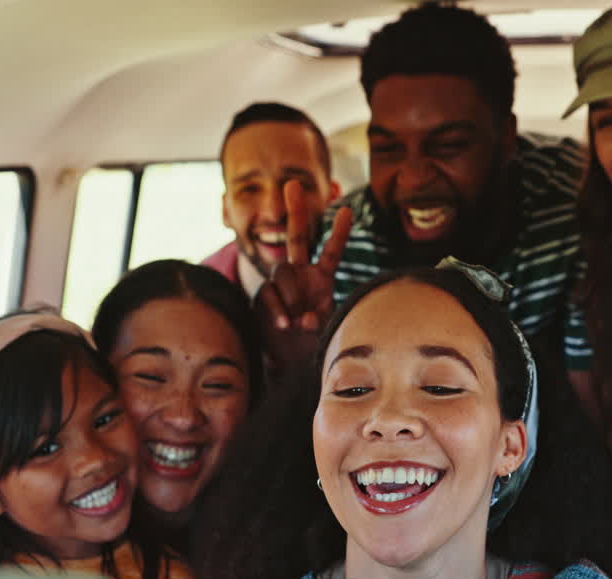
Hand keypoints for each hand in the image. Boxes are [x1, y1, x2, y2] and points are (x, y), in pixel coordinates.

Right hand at [254, 179, 352, 368]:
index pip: (330, 251)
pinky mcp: (263, 297)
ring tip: (297, 319)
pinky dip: (278, 308)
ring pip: (282, 272)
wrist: (288, 361)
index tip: (347, 210)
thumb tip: (306, 318)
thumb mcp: (326, 330)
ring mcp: (279, 284)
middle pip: (296, 237)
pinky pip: (269, 294)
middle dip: (295, 210)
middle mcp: (299, 274)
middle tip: (293, 184)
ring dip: (292, 293)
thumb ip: (320, 322)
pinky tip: (286, 323)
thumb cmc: (312, 343)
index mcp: (320, 278)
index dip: (338, 233)